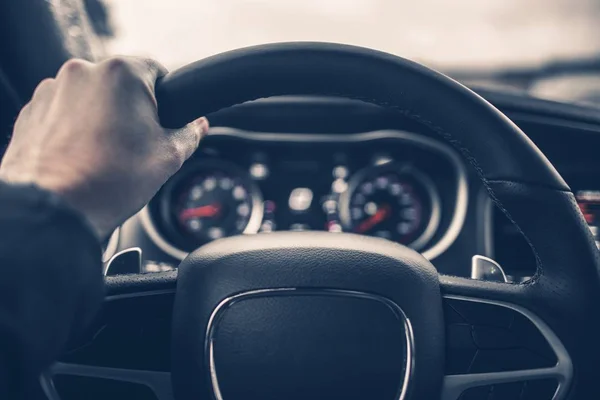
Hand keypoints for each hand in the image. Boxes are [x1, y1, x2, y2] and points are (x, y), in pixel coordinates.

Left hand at [0, 57, 207, 238]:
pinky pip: (63, 113)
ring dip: (102, 118)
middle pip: (120, 85)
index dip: (166, 97)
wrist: (55, 210)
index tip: (164, 118)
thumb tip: (198, 126)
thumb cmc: (110, 182)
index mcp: (122, 74)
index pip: (156, 70)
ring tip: (107, 154)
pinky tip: (83, 156)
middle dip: (131, 109)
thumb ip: (189, 134)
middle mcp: (82, 73)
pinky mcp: (31, 112)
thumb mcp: (167, 158)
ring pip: (91, 98)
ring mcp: (52, 91)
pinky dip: (75, 129)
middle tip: (137, 144)